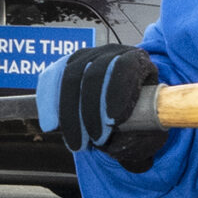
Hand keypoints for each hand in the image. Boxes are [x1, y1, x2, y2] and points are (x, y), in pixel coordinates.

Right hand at [36, 43, 166, 172]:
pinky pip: (51, 78)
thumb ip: (138, 133)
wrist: (125, 109)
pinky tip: (51, 126)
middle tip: (93, 142)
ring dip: (69, 114)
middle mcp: (111, 53)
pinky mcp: (66, 65)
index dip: (117, 93)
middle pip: (93, 73)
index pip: (125, 67)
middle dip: (90, 111)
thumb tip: (117, 141)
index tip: (113, 121)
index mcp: (137, 61)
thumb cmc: (140, 118)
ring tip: (75, 144)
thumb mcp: (148, 127)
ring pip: (70, 77)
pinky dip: (49, 103)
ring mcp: (86, 56)